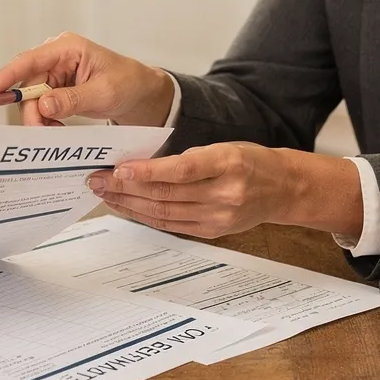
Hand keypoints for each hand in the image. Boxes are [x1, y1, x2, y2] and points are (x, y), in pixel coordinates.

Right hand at [0, 32, 175, 126]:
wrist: (141, 94)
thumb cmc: (128, 83)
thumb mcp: (104, 92)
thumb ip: (73, 99)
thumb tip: (43, 104)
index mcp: (67, 48)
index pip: (29, 60)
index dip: (7, 76)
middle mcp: (56, 58)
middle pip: (26, 84)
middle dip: (30, 110)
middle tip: (41, 132)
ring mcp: (54, 74)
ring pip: (30, 99)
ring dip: (38, 118)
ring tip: (55, 132)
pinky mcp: (56, 90)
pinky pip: (40, 106)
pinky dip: (45, 120)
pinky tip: (57, 129)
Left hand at [90, 142, 363, 239]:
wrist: (282, 189)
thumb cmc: (249, 161)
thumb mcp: (225, 147)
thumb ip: (189, 158)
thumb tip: (142, 166)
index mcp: (229, 163)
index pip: (182, 170)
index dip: (148, 172)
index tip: (120, 169)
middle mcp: (225, 194)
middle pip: (167, 195)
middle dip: (127, 188)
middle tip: (97, 179)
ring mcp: (219, 217)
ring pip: (165, 213)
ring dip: (130, 204)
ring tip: (104, 193)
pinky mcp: (213, 231)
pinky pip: (172, 225)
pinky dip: (146, 217)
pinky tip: (127, 208)